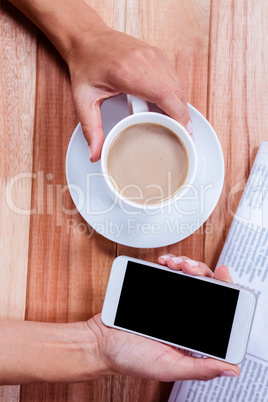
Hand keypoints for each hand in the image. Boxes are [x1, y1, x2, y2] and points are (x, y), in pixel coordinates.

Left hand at [67, 29, 191, 161]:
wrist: (86, 37)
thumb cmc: (86, 64)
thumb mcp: (83, 100)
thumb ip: (91, 129)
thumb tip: (95, 154)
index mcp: (128, 72)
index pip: (164, 95)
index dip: (178, 115)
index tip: (184, 133)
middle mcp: (145, 60)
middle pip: (176, 92)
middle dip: (183, 117)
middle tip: (183, 137)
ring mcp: (154, 55)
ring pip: (178, 86)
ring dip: (180, 107)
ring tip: (177, 126)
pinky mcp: (157, 55)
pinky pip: (174, 79)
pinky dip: (175, 96)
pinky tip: (170, 109)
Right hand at [86, 256, 239, 381]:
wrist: (100, 342)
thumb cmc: (131, 359)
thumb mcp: (169, 367)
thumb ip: (200, 368)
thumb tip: (232, 368)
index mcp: (192, 334)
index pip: (218, 309)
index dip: (225, 290)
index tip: (223, 276)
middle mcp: (184, 316)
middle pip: (205, 285)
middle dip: (202, 272)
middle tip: (191, 270)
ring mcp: (169, 301)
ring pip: (188, 275)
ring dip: (186, 264)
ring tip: (177, 264)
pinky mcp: (154, 289)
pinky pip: (167, 271)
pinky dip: (169, 263)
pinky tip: (166, 262)